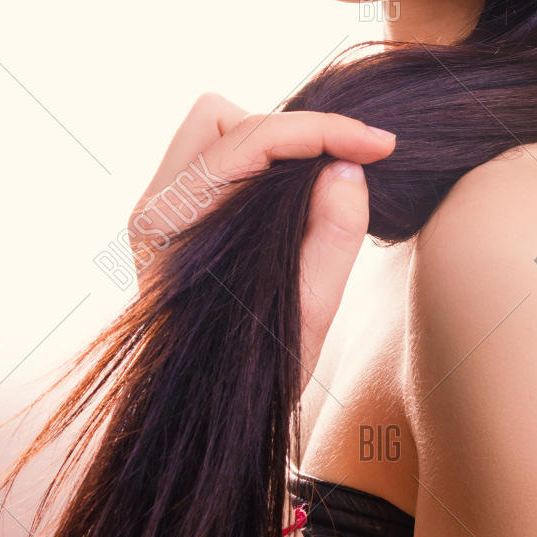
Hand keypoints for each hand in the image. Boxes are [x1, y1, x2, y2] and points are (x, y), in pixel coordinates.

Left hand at [127, 93, 395, 382]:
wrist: (201, 419)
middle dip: (289, 133)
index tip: (380, 145)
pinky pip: (218, 160)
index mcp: (175, 225)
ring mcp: (161, 210)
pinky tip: (295, 201)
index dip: (324, 130)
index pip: (252, 139)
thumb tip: (346, 169)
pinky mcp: (176, 217)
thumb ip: (331, 237)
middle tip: (344, 168)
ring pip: (217, 131)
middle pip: (222, 117)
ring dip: (272, 147)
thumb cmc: (250, 377)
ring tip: (316, 189)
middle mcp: (156, 207)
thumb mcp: (308, 315)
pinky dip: (261, 166)